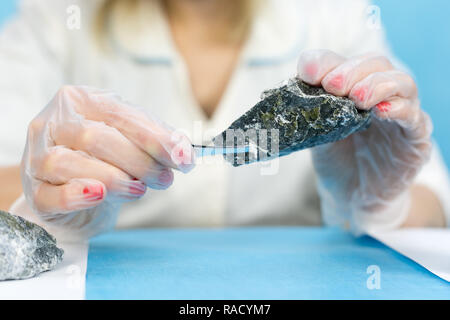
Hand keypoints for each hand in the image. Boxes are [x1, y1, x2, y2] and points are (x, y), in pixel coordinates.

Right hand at [21, 86, 194, 239]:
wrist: (75, 189)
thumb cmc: (106, 158)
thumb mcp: (131, 139)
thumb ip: (155, 140)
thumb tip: (183, 150)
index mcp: (79, 100)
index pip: (119, 115)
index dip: (155, 138)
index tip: (184, 157)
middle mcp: (52, 123)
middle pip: (97, 138)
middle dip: (139, 161)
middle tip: (165, 179)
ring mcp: (36, 156)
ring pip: (69, 163)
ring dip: (114, 178)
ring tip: (139, 189)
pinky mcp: (35, 191)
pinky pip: (51, 194)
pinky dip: (77, 196)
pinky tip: (99, 195)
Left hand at [297, 50, 431, 231]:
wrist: (349, 196)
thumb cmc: (335, 158)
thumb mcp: (315, 130)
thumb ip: (311, 108)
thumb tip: (291, 87)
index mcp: (355, 87)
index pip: (347, 61)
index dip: (327, 61)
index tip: (308, 73)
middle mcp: (381, 95)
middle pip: (377, 64)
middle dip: (352, 71)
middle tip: (332, 86)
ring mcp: (401, 115)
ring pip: (403, 83)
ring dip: (377, 85)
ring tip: (357, 98)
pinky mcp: (415, 139)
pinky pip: (415, 117)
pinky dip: (399, 109)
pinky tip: (380, 112)